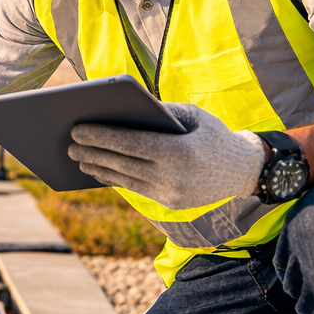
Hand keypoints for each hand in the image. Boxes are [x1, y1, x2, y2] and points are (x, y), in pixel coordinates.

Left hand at [68, 102, 266, 209]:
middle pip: (123, 163)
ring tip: (78, 157)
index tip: (78, 129)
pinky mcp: (171, 205)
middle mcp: (176, 177)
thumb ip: (158, 112)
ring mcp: (173, 195)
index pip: (132, 143)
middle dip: (92, 152)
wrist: (244, 171)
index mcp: (181, 151)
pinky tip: (98, 170)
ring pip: (126, 179)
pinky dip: (114, 179)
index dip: (102, 137)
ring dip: (98, 168)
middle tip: (69, 143)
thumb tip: (119, 108)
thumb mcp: (191, 115)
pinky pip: (136, 190)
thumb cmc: (212, 134)